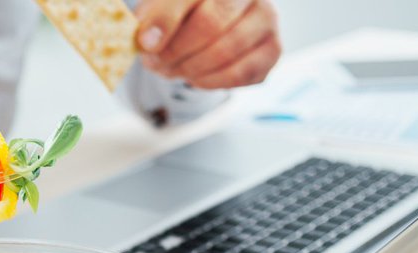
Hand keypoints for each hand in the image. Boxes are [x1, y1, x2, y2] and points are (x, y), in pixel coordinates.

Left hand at [135, 0, 280, 88]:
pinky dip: (211, 82)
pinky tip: (195, 77)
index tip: (144, 44)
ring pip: (226, 51)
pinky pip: (242, 73)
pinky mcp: (273, 48)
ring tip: (172, 70)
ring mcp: (266, 18)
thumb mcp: (163, 6)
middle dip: (175, 51)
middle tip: (155, 62)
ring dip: (190, 69)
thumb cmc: (185, 12)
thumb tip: (146, 40)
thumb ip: (152, 16)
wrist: (214, 23)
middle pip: (210, 24)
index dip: (164, 21)